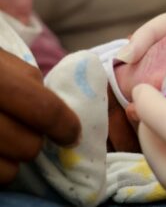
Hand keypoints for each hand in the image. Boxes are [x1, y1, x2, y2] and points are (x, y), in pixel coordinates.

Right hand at [0, 48, 80, 183]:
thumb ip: (28, 81)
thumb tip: (61, 114)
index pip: (45, 110)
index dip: (65, 126)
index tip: (71, 135)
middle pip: (28, 145)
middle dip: (34, 141)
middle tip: (24, 130)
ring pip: (7, 170)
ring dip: (12, 160)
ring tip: (2, 140)